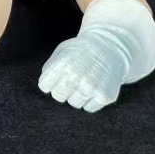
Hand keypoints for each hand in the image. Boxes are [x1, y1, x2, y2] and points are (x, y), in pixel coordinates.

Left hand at [38, 0, 154, 112]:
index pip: (44, 86)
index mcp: (63, 63)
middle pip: (58, 96)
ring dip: (76, 94)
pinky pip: (88, 108)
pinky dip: (89, 100)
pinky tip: (93, 86)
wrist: (111, 47)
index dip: (48, 82)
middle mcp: (76, 77)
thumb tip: (45, 86)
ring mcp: (91, 88)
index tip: (55, 77)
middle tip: (69, 80)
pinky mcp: (104, 96)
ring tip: (83, 81)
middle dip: (61, 89)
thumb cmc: (82, 49)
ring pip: (74, 103)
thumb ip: (50, 67)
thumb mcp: (63, 50)